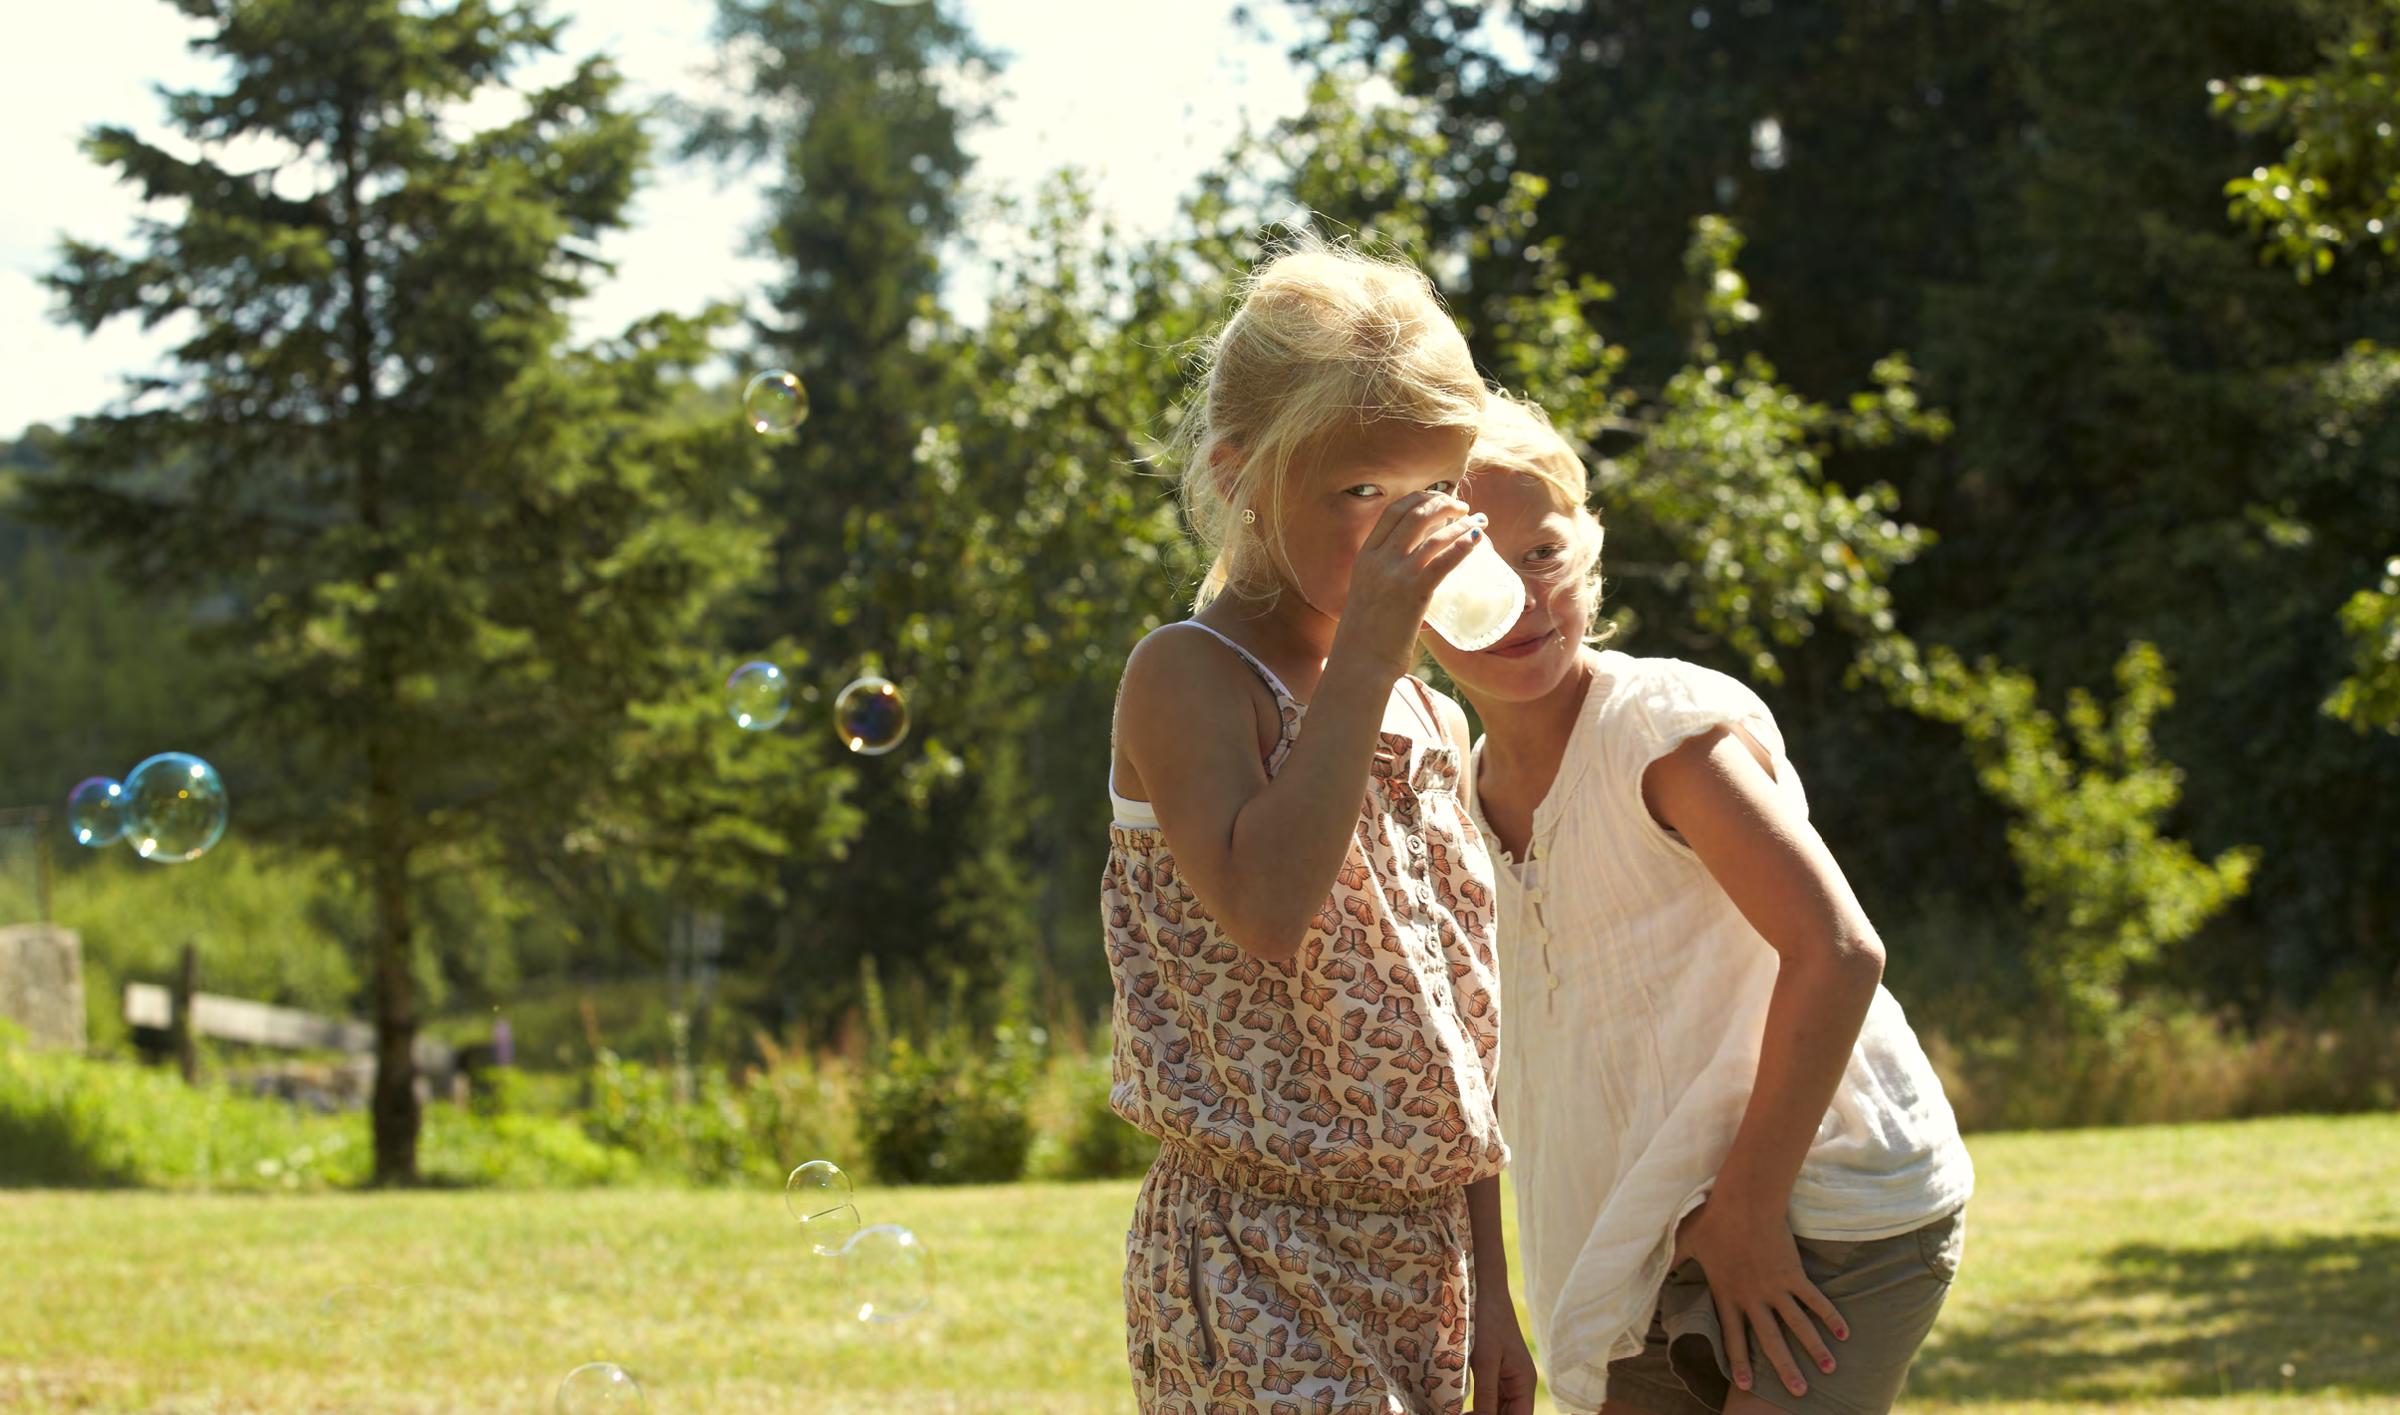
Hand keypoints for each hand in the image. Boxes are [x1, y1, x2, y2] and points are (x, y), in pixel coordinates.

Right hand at [1331, 488, 1481, 677]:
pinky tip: (1477, 539)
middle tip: (1462, 507)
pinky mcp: (1414, 593)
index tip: (1438, 498)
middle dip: (1443, 503)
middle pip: (1415, 514)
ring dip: (1460, 523)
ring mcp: (1396, 575)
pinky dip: (1463, 545)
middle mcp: (1378, 559)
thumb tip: (1419, 572)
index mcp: (1365, 556)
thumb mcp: (1368, 593)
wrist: (1360, 661)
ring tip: (1478, 522)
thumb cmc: (1366, 635)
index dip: (1420, 498)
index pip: (1393, 512)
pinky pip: (1444, 561)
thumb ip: (1386, 578)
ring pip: (1434, 535)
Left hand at [1469, 1286, 1537, 1414]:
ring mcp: (1506, 1380)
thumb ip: (1486, 1394)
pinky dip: (1475, 1409)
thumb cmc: (1487, 1319)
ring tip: (1452, 1413)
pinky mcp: (1492, 1374)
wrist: (1483, 1289)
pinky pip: (1488, 1401)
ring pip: (1497, 1411)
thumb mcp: (1485, 1359)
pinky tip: (1457, 1409)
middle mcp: (1519, 1385)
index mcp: (1523, 1383)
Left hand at [1673, 1199, 1849, 1399]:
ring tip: (1829, 1369)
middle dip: (1785, 1369)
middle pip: (1770, 1341)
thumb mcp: (1686, 1242)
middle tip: (1798, 1393)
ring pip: (1798, 1326)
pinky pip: (1815, 1300)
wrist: (1744, 1203)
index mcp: (1726, 1295)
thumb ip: (1673, 1261)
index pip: (1733, 1337)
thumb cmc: (1712, 1220)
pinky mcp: (1794, 1274)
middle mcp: (1752, 1298)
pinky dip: (1830, 1316)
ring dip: (1814, 1349)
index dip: (1739, 1362)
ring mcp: (1776, 1288)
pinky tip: (1844, 1333)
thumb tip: (1654, 1266)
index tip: (1745, 1386)